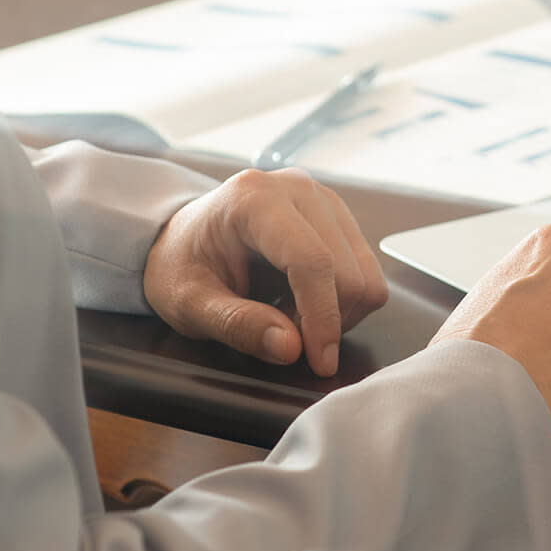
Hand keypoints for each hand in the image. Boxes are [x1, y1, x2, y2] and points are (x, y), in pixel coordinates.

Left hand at [143, 168, 388, 375]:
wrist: (184, 237)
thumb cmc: (183, 264)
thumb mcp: (189, 303)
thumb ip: (236, 325)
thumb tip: (291, 347)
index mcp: (255, 199)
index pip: (311, 260)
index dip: (322, 317)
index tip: (320, 362)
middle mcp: (298, 189)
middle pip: (348, 271)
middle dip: (325, 320)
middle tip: (283, 334)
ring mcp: (325, 200)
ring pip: (366, 275)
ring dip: (337, 312)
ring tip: (290, 314)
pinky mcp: (340, 216)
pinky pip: (368, 271)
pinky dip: (342, 300)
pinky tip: (305, 300)